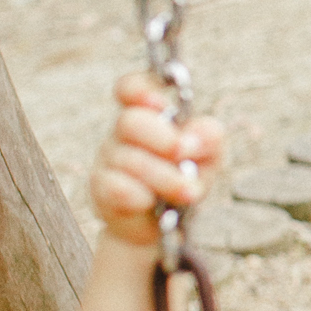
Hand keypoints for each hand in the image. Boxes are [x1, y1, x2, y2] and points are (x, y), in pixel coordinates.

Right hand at [90, 74, 222, 247]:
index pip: (130, 88)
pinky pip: (117, 188)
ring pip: (129, 160)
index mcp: (148, 113)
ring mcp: (108, 160)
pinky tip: (153, 202)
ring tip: (189, 192)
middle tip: (184, 154)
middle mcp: (123, 133)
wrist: (168, 223)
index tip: (160, 104)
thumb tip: (191, 138)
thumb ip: (208, 137)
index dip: (139, 90)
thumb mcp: (209, 154)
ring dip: (165, 177)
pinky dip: (141, 196)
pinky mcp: (101, 190)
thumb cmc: (186, 176)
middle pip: (129, 122)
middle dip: (162, 139)